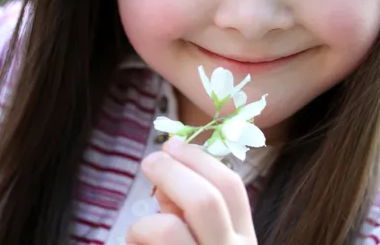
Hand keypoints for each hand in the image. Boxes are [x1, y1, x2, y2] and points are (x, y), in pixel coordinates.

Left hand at [126, 139, 257, 244]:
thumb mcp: (201, 239)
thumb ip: (185, 211)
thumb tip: (165, 176)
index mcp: (243, 238)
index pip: (231, 188)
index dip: (200, 159)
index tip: (173, 145)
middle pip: (206, 199)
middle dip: (173, 172)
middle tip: (150, 161)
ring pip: (168, 228)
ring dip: (146, 222)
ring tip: (139, 231)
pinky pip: (148, 244)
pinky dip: (135, 238)